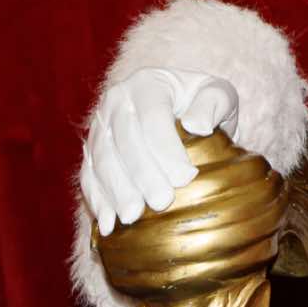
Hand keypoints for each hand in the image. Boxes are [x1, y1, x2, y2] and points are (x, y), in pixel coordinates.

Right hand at [79, 68, 239, 233]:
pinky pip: (88, 175)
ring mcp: (99, 126)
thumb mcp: (218, 94)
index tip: (186, 178)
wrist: (180, 109)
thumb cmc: (203, 104)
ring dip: (116, 191)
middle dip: (142, 175)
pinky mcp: (90, 151)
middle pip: (125, 141)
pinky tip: (109, 222)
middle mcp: (116, 101)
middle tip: (161, 203)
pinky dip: (97, 200)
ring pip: (102, 160)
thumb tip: (196, 125)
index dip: (167, 149)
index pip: (153, 118)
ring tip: (133, 217)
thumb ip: (213, 103)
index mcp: (148, 83)